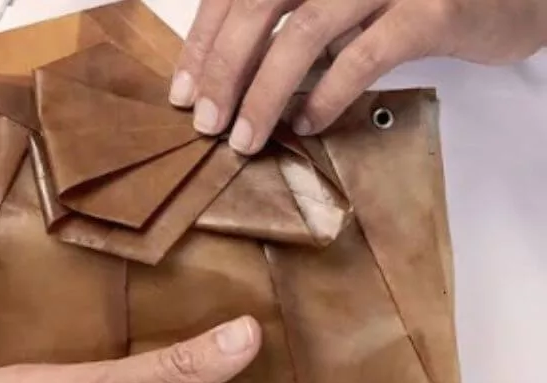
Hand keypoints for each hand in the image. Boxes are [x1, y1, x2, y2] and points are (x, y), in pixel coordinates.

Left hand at [170, 0, 546, 153]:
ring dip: (264, 92)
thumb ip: (294, 22)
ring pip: (304, 33)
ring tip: (244, 138)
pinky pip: (363, 56)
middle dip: (223, 69)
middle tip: (204, 121)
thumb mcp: (344, 2)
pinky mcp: (430, 10)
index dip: (204, 41)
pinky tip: (306, 124)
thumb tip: (230, 74)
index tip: (182, 90)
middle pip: (259, 6)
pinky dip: (326, 95)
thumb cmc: (412, 1)